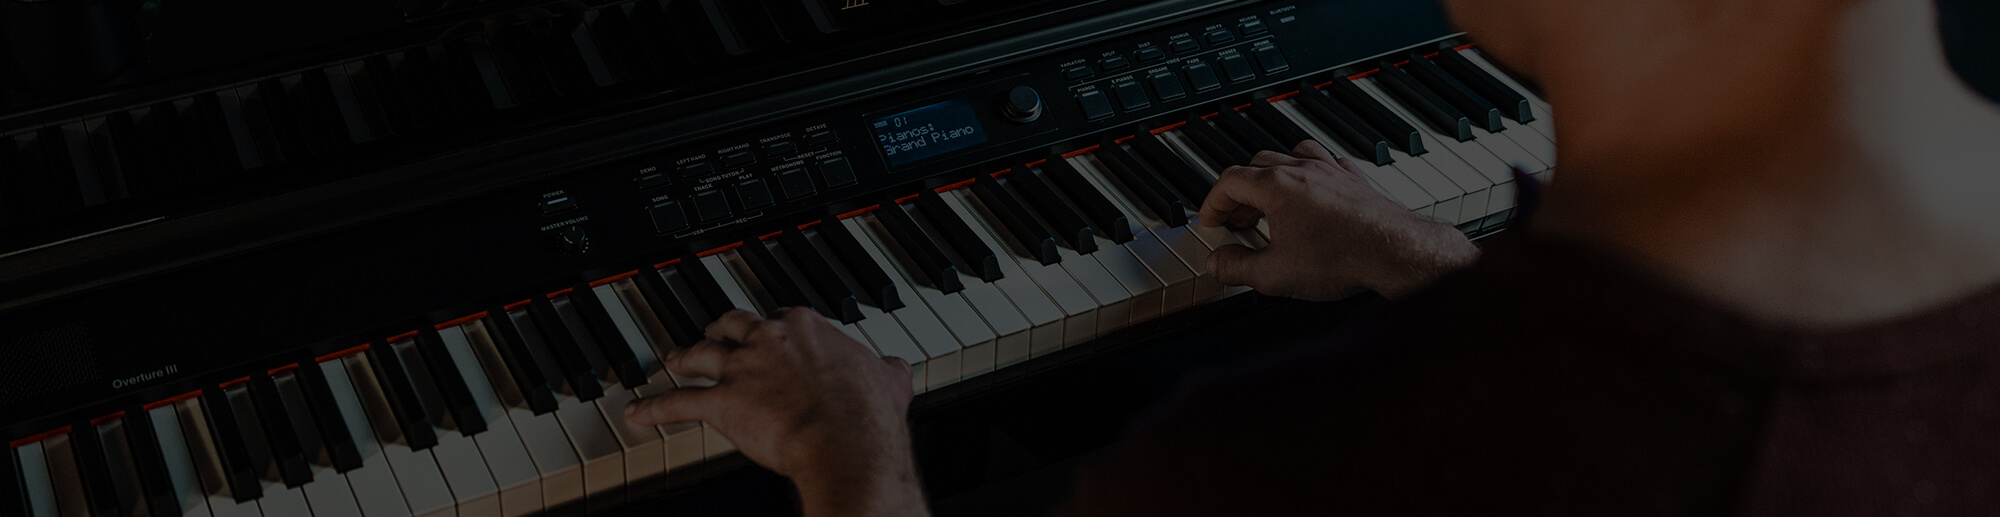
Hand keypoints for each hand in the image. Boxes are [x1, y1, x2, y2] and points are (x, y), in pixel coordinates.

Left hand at [624, 308, 928, 516]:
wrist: (847, 443)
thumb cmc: (868, 415)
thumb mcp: (889, 379)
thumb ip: (886, 368)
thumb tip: (896, 367)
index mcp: (806, 327)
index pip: (780, 315)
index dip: (772, 327)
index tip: (771, 333)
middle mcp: (768, 340)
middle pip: (732, 324)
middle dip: (720, 331)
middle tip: (714, 335)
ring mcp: (741, 370)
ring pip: (700, 355)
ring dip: (683, 358)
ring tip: (671, 359)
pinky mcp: (721, 404)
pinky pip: (678, 404)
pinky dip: (655, 408)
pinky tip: (637, 412)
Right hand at [1200, 140, 1478, 299]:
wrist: (1395, 252)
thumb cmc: (1341, 258)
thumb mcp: (1274, 275)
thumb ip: (1237, 267)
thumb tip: (1217, 262)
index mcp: (1276, 187)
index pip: (1229, 181)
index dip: (1212, 203)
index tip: (1210, 222)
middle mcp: (1302, 170)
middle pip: (1257, 165)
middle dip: (1240, 193)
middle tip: (1237, 221)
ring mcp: (1331, 172)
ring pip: (1292, 155)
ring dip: (1274, 176)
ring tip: (1271, 202)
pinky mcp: (1355, 181)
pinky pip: (1327, 164)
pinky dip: (1312, 175)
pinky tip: (1314, 193)